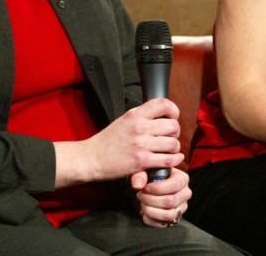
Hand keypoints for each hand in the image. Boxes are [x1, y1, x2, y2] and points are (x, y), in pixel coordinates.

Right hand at [57, 98, 181, 185]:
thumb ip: (142, 116)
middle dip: (174, 132)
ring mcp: (141, 144)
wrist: (91, 158)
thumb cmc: (107, 141)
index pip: (163, 104)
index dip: (173, 110)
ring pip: (173, 143)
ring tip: (167, 150)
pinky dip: (174, 160)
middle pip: (173, 125)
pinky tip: (171, 159)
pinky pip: (168, 159)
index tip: (172, 118)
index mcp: (135, 115)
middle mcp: (139, 127)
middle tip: (169, 138)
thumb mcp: (123, 120)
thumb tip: (162, 115)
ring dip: (174, 148)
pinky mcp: (141, 161)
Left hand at [132, 167, 190, 227]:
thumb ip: (140, 175)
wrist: (150, 190)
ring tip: (143, 204)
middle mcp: (184, 193)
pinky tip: (145, 212)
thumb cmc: (150, 180)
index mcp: (182, 178)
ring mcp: (181, 207)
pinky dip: (150, 219)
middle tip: (141, 195)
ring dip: (151, 210)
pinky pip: (163, 223)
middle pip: (171, 201)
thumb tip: (138, 184)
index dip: (158, 188)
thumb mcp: (144, 171)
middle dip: (151, 200)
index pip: (175, 185)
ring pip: (169, 214)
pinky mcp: (174, 218)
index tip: (146, 187)